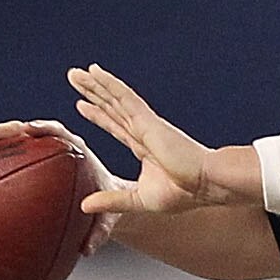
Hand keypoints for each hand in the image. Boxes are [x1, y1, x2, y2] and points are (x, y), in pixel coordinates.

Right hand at [0, 118, 119, 253]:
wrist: (100, 205)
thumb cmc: (105, 208)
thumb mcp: (108, 218)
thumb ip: (101, 230)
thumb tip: (86, 250)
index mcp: (73, 148)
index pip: (54, 130)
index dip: (38, 129)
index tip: (25, 132)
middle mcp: (50, 144)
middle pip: (19, 131)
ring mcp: (33, 153)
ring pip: (4, 143)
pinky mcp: (22, 163)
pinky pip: (0, 159)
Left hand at [67, 64, 250, 216]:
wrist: (205, 183)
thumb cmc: (183, 192)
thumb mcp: (137, 200)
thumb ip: (112, 201)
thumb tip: (86, 206)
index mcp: (143, 147)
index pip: (115, 126)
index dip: (99, 115)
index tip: (82, 105)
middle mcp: (143, 131)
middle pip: (112, 107)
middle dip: (92, 92)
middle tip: (74, 77)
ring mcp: (145, 123)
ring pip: (115, 98)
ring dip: (96, 84)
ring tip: (77, 73)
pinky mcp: (148, 120)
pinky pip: (125, 97)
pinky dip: (110, 84)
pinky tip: (97, 73)